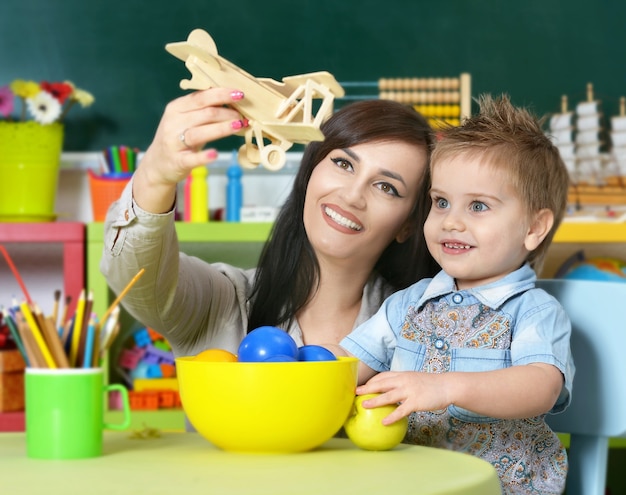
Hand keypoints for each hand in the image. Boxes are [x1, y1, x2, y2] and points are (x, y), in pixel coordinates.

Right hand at [133, 88, 247, 212]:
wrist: (158, 165)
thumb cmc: (178, 139)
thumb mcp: (185, 120)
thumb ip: (203, 110)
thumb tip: (232, 101)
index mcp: (176, 108)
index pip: (201, 97)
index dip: (221, 94)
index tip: (240, 94)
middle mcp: (173, 123)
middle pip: (205, 114)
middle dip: (227, 113)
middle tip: (243, 116)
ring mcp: (174, 143)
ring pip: (200, 133)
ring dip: (222, 128)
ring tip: (239, 126)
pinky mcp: (177, 161)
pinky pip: (192, 158)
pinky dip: (204, 156)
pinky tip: (216, 154)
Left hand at [355, 371, 449, 424]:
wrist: (447, 386)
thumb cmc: (430, 384)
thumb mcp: (414, 379)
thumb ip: (402, 383)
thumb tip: (391, 390)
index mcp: (402, 374)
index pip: (383, 376)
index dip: (371, 381)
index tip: (361, 386)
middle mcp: (404, 380)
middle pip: (381, 383)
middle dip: (367, 388)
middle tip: (356, 392)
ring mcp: (409, 391)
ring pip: (388, 395)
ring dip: (375, 400)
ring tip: (364, 405)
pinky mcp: (416, 402)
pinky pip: (401, 410)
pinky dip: (392, 416)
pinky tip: (384, 422)